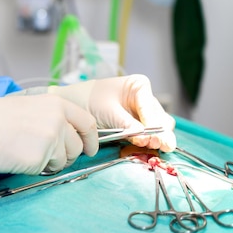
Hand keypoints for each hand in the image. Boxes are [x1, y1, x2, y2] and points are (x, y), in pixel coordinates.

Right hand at [0, 95, 97, 193]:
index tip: (89, 148)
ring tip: (28, 152)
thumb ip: (53, 116)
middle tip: (49, 155)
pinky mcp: (40, 159)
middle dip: (67, 155)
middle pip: (77, 146)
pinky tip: (21, 157)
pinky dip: (37, 168)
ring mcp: (50, 140)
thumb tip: (69, 133)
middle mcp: (58, 121)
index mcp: (56, 104)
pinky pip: (47, 169)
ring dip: (51, 162)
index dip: (91, 139)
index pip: (87, 123)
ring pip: (63, 160)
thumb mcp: (29, 105)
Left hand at [45, 74, 176, 151]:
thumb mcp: (108, 112)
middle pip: (161, 119)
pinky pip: (147, 135)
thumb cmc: (87, 101)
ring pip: (158, 128)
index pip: (152, 108)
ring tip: (152, 147)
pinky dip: (148, 142)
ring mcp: (141, 113)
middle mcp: (144, 98)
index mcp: (139, 85)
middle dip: (160, 133)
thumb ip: (128, 125)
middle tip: (158, 145)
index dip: (153, 124)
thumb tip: (146, 137)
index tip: (152, 138)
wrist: (71, 105)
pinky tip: (146, 147)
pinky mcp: (136, 126)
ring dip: (156, 139)